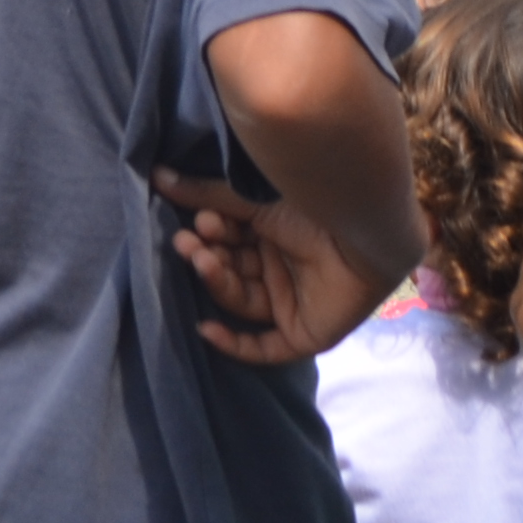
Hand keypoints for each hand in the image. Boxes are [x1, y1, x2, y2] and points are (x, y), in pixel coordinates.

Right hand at [152, 164, 403, 364]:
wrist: (365, 227)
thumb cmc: (313, 204)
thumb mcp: (253, 201)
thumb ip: (206, 194)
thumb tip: (157, 175)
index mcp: (271, 235)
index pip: (228, 242)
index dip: (209, 235)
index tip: (195, 220)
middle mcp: (280, 268)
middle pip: (232, 271)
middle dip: (209, 258)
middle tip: (189, 243)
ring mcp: (292, 301)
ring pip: (243, 300)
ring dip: (218, 282)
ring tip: (203, 259)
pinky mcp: (306, 334)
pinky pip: (265, 348)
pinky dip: (235, 343)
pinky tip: (207, 329)